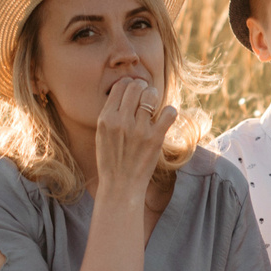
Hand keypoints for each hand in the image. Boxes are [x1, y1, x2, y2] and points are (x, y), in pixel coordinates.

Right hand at [91, 74, 175, 199]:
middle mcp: (121, 121)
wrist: (120, 186)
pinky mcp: (155, 139)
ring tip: (154, 105)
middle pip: (136, 86)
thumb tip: (126, 91)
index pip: (120, 86)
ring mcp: (139, 130)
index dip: (129, 84)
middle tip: (146, 95)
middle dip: (143, 87)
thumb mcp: (102, 134)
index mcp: (105, 119)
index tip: (134, 91)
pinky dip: (169, 111)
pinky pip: (168, 112)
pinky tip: (165, 117)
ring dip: (154, 96)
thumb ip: (111, 114)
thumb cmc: (112, 159)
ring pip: (151, 95)